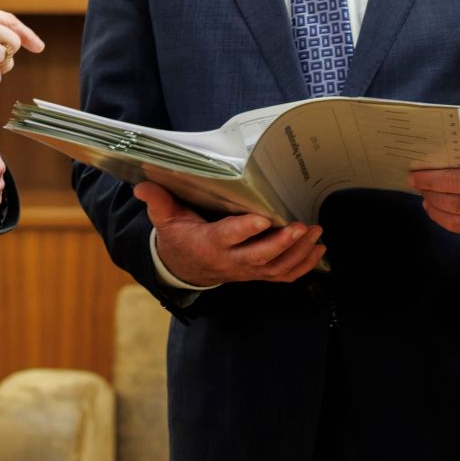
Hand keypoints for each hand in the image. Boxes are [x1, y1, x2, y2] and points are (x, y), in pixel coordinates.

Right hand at [135, 181, 323, 286]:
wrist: (185, 267)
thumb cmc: (179, 236)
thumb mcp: (165, 218)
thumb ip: (158, 200)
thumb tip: (141, 184)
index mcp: (209, 244)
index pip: (228, 238)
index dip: (245, 230)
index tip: (262, 219)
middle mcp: (231, 261)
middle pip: (259, 257)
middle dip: (282, 243)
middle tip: (300, 226)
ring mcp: (247, 270)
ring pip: (276, 268)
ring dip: (299, 253)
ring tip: (315, 233)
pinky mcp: (258, 274)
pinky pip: (284, 276)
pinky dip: (304, 266)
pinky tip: (318, 250)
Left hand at [410, 130, 459, 237]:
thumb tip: (434, 141)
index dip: (434, 167)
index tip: (416, 168)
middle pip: (453, 186)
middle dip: (428, 184)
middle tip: (414, 180)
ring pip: (452, 207)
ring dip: (432, 201)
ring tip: (424, 194)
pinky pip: (457, 225)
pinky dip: (440, 217)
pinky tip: (433, 208)